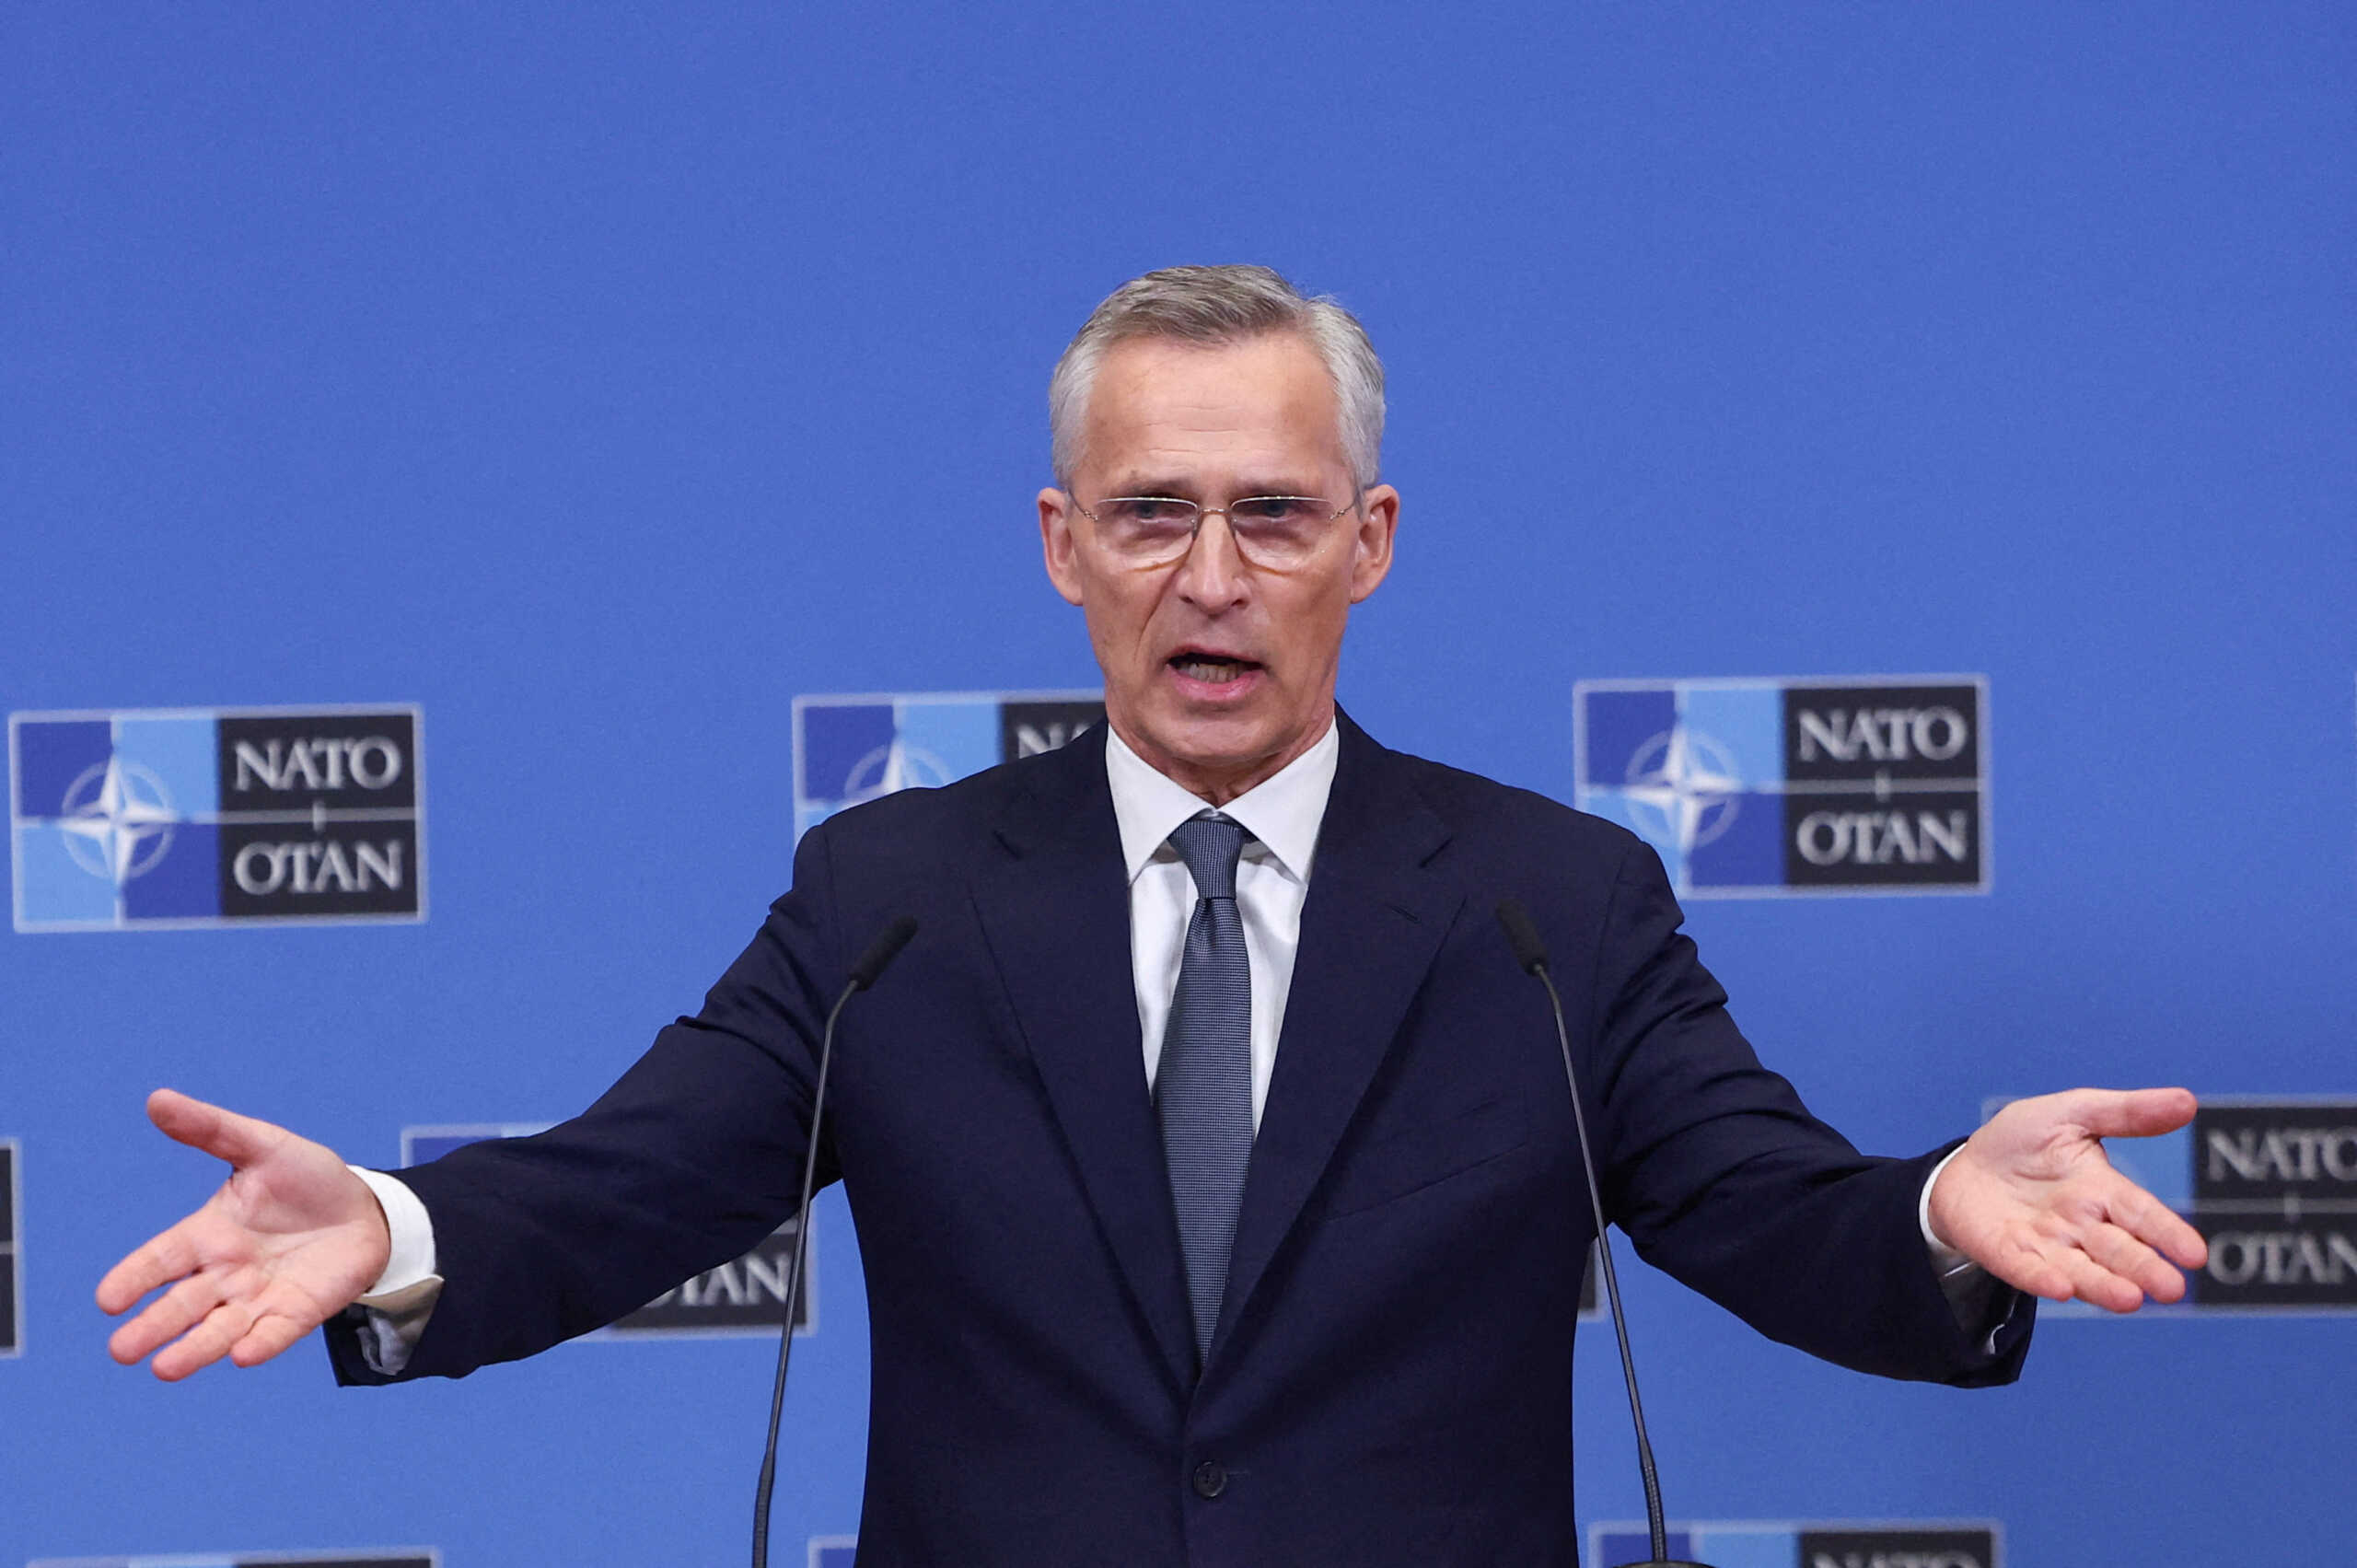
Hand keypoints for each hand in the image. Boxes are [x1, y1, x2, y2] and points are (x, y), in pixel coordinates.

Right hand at [97, 1089, 391, 1379]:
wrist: (366, 1209)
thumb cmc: (306, 1180)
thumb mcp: (262, 1146)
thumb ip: (211, 1129)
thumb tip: (157, 1099)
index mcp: (209, 1235)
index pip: (161, 1259)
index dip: (134, 1277)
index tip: (107, 1299)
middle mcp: (226, 1274)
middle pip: (181, 1304)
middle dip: (153, 1327)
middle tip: (122, 1350)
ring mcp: (260, 1297)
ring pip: (219, 1329)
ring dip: (194, 1349)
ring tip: (165, 1368)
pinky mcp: (298, 1312)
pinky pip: (275, 1333)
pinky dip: (259, 1345)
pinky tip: (241, 1355)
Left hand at [1928, 1086, 2206, 1312]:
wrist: (1964, 1165)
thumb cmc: (2025, 1141)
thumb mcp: (2072, 1113)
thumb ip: (2126, 1112)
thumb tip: (2188, 1101)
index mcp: (2102, 1190)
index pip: (2141, 1213)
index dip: (2167, 1232)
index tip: (2195, 1255)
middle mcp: (2081, 1226)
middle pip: (2118, 1250)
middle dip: (2144, 1268)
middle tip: (2171, 1289)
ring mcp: (2045, 1244)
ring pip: (2080, 1270)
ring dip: (2104, 1286)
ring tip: (2130, 1299)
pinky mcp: (2007, 1255)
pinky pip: (2026, 1270)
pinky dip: (2043, 1279)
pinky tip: (2061, 1289)